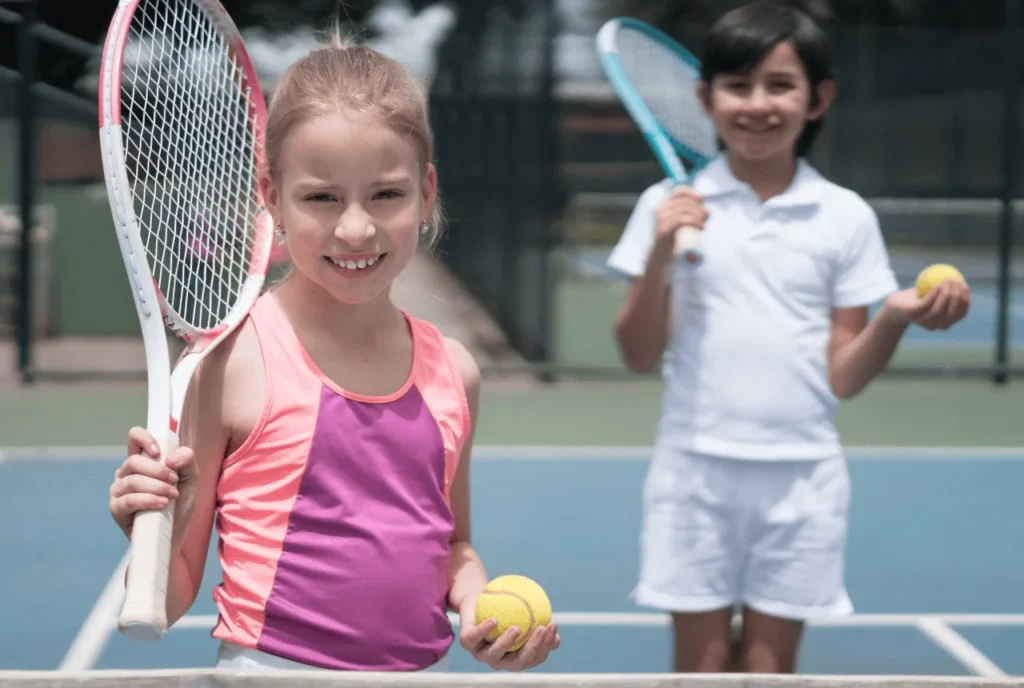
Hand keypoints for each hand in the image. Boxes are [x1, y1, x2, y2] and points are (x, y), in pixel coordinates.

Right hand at [109, 426, 198, 552]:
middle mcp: (125, 474)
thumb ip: (187, 462)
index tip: (159, 452)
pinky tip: (162, 504)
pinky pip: (128, 500)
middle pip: (133, 461)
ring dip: (157, 487)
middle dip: (158, 471)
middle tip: (174, 482)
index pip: (134, 438)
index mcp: (141, 462)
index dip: (144, 438)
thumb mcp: (190, 480)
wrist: (174, 535)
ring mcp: (117, 491)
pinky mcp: (116, 509)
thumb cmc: (179, 505)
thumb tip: (171, 458)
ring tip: (172, 496)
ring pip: (132, 481)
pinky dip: (148, 500)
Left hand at [457, 592, 560, 671]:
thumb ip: (536, 620)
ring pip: (495, 655)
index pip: (535, 657)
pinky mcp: (466, 643)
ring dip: (507, 643)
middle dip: (532, 648)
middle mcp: (499, 660)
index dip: (546, 645)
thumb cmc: (504, 607)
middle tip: (541, 629)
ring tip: (517, 628)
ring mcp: (481, 654)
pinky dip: (485, 630)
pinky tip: (494, 620)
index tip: (553, 625)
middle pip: (518, 662)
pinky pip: (475, 637)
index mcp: (515, 657)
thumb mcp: (522, 611)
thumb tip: (554, 628)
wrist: (477, 600)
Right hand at [653, 187, 707, 253]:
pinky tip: (700, 227)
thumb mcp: (678, 220)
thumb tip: (706, 209)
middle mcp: (661, 209)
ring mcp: (661, 219)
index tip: (701, 201)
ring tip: (703, 223)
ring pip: (685, 210)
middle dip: (699, 208)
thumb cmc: (673, 236)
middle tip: (706, 217)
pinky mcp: (663, 230)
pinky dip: (694, 222)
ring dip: (698, 216)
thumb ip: (687, 212)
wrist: (661, 254)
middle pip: (685, 202)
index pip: (679, 191)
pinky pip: (681, 220)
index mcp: (664, 204)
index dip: (693, 194)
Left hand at [883, 278, 970, 330]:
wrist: (894, 306)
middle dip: (958, 296)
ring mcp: (924, 321)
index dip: (966, 300)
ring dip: (947, 294)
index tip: (965, 285)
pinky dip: (934, 294)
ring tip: (947, 280)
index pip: (961, 313)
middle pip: (953, 313)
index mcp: (944, 322)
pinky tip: (938, 284)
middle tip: (956, 281)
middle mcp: (936, 325)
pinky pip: (926, 304)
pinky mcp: (914, 314)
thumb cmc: (916, 300)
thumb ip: (945, 292)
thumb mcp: (932, 295)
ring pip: (940, 310)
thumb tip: (960, 281)